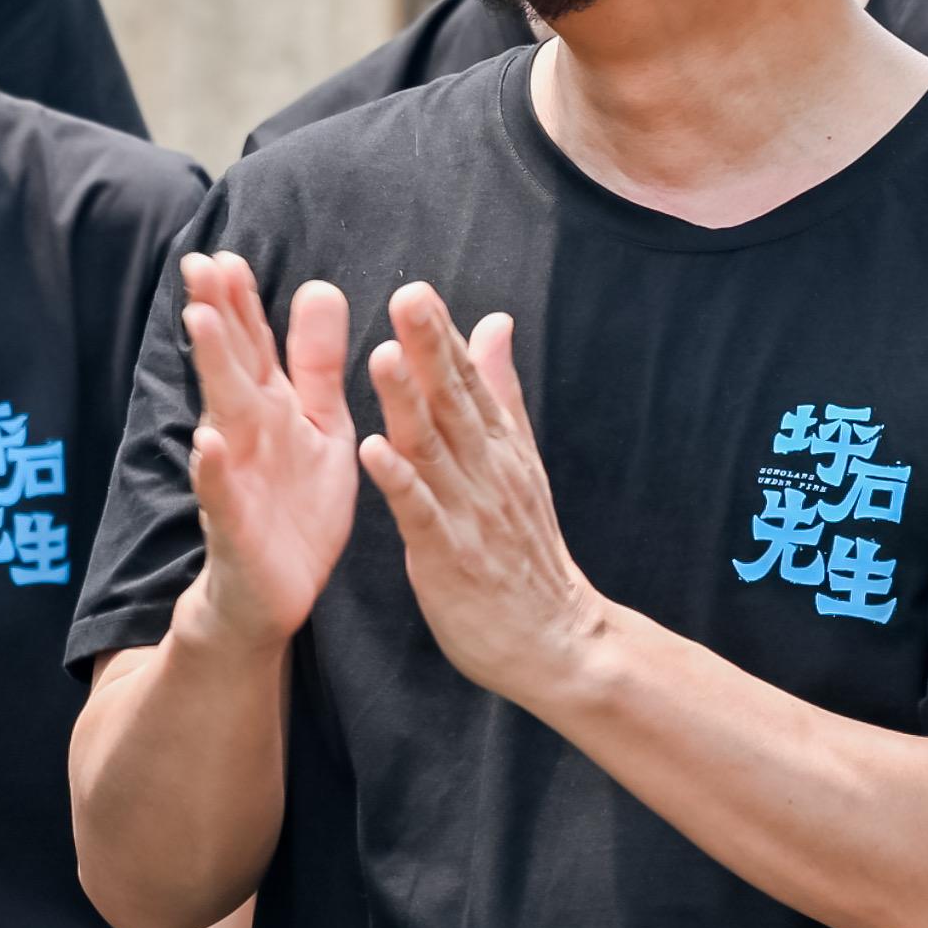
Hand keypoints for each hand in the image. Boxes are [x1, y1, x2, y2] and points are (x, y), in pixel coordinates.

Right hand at [180, 254, 353, 654]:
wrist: (272, 595)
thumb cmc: (294, 506)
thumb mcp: (319, 427)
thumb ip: (315, 364)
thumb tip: (321, 285)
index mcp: (272, 410)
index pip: (252, 345)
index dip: (240, 301)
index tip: (226, 254)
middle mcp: (246, 436)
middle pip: (231, 366)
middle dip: (218, 317)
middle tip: (200, 264)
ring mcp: (236, 479)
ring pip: (223, 416)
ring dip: (212, 370)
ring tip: (202, 323)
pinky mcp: (236, 530)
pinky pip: (222, 498)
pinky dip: (212, 471)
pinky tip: (207, 443)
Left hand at [354, 284, 605, 708]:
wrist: (555, 638)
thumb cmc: (524, 548)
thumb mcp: (519, 461)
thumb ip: (500, 391)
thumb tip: (494, 322)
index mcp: (498, 447)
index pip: (470, 383)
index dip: (443, 336)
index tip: (417, 289)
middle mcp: (485, 471)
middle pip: (454, 401)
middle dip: (429, 348)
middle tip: (407, 296)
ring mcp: (467, 512)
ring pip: (434, 448)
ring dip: (407, 402)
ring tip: (380, 355)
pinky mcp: (447, 556)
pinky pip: (420, 513)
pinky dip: (399, 482)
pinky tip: (373, 450)